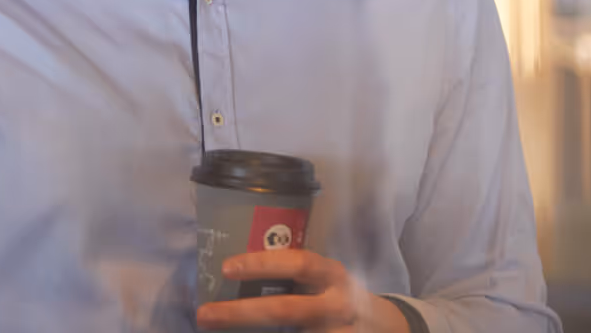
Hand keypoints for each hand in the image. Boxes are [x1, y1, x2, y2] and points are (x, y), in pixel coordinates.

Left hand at [195, 249, 409, 331]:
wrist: (385, 328)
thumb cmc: (337, 295)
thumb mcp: (324, 278)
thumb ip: (295, 276)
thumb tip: (238, 273)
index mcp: (331, 274)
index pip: (297, 264)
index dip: (262, 264)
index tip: (227, 267)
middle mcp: (336, 304)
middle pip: (286, 310)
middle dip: (240, 313)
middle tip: (205, 314)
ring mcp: (338, 332)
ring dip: (250, 332)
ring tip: (217, 330)